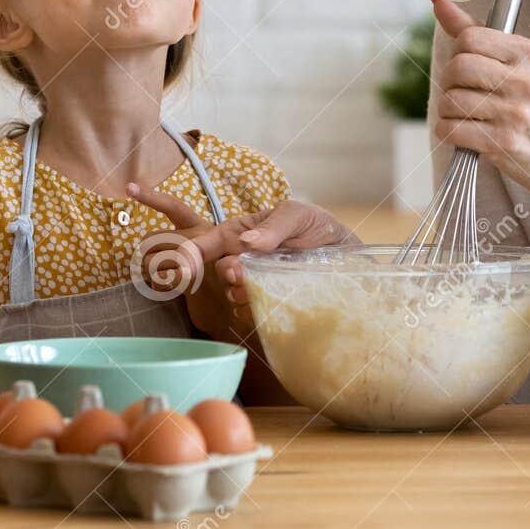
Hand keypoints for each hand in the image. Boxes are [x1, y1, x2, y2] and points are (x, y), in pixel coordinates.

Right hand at [126, 187, 354, 326]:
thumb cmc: (315, 226)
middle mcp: (241, 259)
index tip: (185, 270)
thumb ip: (274, 226)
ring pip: (234, 294)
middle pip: (219, 272)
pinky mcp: (268, 302)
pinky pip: (252, 313)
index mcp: (239, 234)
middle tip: (241, 274)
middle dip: (226, 275)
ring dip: (241, 294)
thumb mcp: (297, 215)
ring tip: (259, 287)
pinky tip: (269, 304)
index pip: (205, 243)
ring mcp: (254, 282)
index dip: (189, 255)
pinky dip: (256, 311)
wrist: (344, 251)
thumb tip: (248, 241)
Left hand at [431, 0, 529, 224]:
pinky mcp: (502, 142)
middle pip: (456, 68)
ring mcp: (515, 113)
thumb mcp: (512, 63)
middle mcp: (525, 81)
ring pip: (450, 100)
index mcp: (528, 53)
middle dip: (450, 83)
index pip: (469, 38)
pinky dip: (448, 132)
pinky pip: (451, 129)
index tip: (470, 69)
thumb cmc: (527, 104)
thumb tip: (438, 1)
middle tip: (464, 94)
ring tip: (466, 115)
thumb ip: (474, 32)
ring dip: (447, 111)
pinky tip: (463, 132)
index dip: (459, 54)